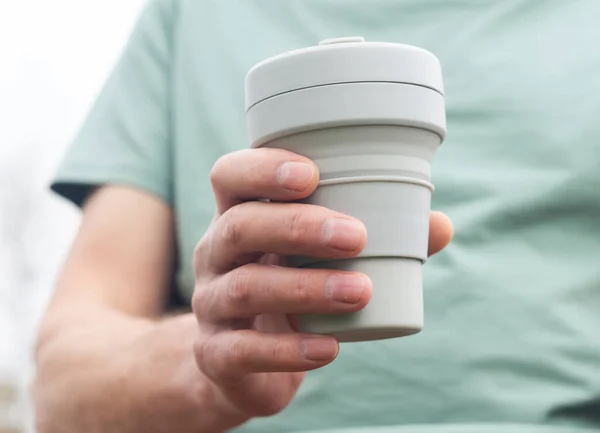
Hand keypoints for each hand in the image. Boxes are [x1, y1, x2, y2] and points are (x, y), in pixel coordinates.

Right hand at [192, 148, 452, 419]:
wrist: (244, 359)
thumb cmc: (290, 286)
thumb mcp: (318, 257)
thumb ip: (376, 237)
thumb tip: (438, 225)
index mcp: (238, 216)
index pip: (230, 176)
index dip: (262, 169)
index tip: (311, 173)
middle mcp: (215, 254)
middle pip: (239, 227)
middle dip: (297, 227)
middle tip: (355, 236)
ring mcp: (210, 304)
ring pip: (246, 287)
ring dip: (305, 287)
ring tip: (360, 291)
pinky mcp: (215, 353)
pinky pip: (243, 350)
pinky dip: (290, 351)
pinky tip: (330, 348)